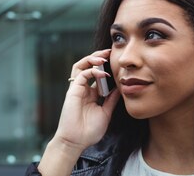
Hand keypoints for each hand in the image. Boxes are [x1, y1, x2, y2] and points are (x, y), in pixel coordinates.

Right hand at [37, 50, 119, 175]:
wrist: (76, 142)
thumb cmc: (89, 131)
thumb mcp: (106, 112)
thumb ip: (111, 100)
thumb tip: (120, 88)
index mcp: (90, 93)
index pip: (96, 74)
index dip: (104, 66)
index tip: (115, 62)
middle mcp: (82, 88)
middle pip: (86, 66)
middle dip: (97, 56)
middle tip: (109, 51)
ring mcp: (76, 89)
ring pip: (80, 66)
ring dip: (91, 59)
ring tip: (103, 57)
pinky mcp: (73, 91)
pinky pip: (81, 75)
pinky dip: (92, 71)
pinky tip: (102, 74)